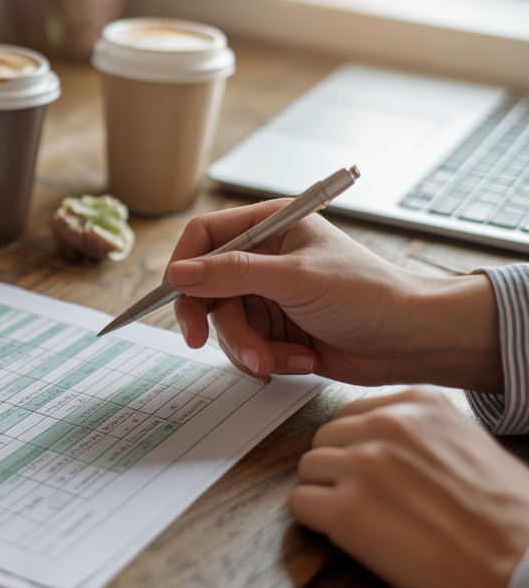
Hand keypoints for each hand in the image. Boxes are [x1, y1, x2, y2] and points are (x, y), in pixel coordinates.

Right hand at [166, 200, 500, 389]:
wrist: (411, 341)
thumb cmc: (368, 295)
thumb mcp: (294, 278)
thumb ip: (231, 274)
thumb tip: (178, 273)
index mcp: (270, 227)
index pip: (205, 235)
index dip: (185, 264)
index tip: (176, 295)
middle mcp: (264, 259)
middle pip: (206, 286)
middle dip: (215, 320)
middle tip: (198, 341)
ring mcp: (268, 297)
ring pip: (224, 324)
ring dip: (247, 347)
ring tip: (278, 360)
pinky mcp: (275, 331)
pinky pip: (245, 348)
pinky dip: (266, 359)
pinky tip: (298, 360)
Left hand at [291, 387, 528, 587]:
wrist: (527, 564)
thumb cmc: (509, 515)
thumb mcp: (468, 442)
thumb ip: (421, 433)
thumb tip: (382, 443)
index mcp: (418, 404)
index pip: (350, 415)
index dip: (356, 448)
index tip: (371, 472)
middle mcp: (386, 426)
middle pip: (324, 440)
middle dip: (337, 470)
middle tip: (365, 501)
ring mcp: (363, 466)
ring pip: (308, 471)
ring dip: (325, 494)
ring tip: (362, 520)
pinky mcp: (346, 511)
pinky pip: (300, 505)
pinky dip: (315, 522)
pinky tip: (350, 535)